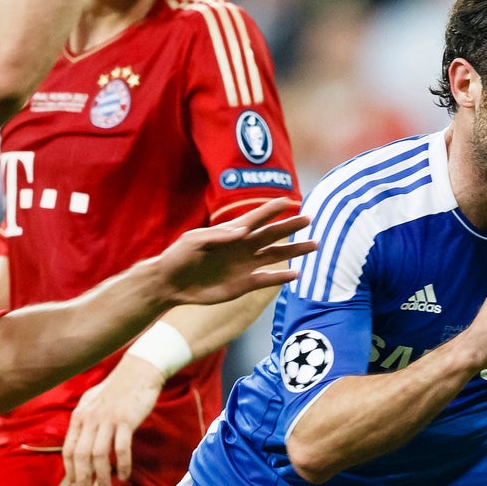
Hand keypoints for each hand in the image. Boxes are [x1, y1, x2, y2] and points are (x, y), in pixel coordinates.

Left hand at [63, 354, 163, 485]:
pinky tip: (123, 476)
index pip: (68, 450)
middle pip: (81, 456)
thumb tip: (80, 443)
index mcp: (79, 416)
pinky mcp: (125, 421)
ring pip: (99, 456)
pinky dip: (121, 466)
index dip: (70, 472)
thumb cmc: (118, 388)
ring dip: (101, 478)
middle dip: (82, 480)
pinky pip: (121, 449)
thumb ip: (85, 421)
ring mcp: (107, 420)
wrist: (139, 371)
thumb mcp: (93, 402)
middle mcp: (89, 419)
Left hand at [153, 200, 314, 305]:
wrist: (172, 283)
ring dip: (294, 251)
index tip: (289, 201)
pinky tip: (296, 274)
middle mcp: (243, 247)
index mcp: (231, 233)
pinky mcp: (243, 284)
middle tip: (310, 219)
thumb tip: (243, 232)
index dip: (272, 209)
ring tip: (314, 245)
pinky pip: (266, 280)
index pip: (256, 218)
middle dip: (291, 227)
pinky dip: (281, 278)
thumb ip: (217, 236)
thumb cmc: (179, 256)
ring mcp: (245, 265)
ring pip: (275, 256)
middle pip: (272, 234)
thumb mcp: (193, 241)